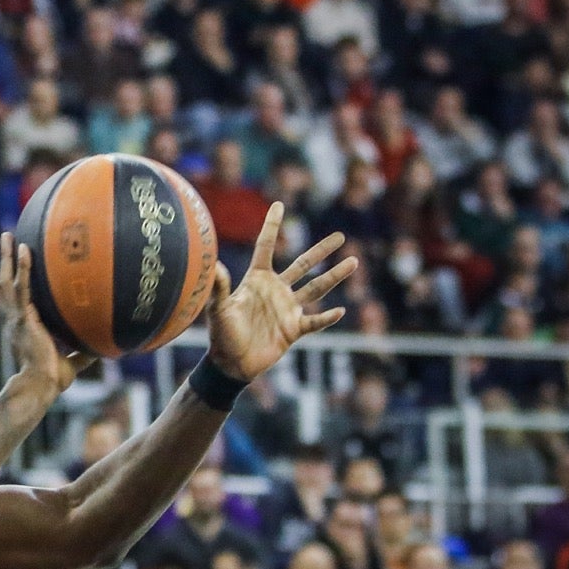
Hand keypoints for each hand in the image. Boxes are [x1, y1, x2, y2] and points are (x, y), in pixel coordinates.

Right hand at [0, 233, 93, 393]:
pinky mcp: (23, 318)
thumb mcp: (70, 364)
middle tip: (7, 239)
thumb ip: (81, 353)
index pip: (19, 300)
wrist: (39, 386)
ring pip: (7, 282)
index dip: (18, 282)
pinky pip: (22, 289)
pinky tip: (26, 250)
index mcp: (23, 327)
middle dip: (5, 261)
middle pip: (6, 284)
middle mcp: (16, 319)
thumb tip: (101, 348)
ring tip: (8, 236)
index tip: (21, 265)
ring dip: (6, 258)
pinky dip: (24, 269)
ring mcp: (17, 318)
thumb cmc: (51, 381)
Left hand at [206, 203, 356, 380]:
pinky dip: (327, 318)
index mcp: (257, 280)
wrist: (231, 363)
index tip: (278, 204)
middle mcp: (276, 290)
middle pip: (303, 264)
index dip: (272, 226)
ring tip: (353, 261)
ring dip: (334, 276)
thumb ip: (220, 288)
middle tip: (340, 236)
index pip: (266, 247)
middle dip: (321, 251)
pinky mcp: (294, 329)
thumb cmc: (221, 334)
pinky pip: (315, 321)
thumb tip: (215, 266)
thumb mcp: (219, 309)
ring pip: (316, 288)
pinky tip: (340, 310)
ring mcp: (287, 308)